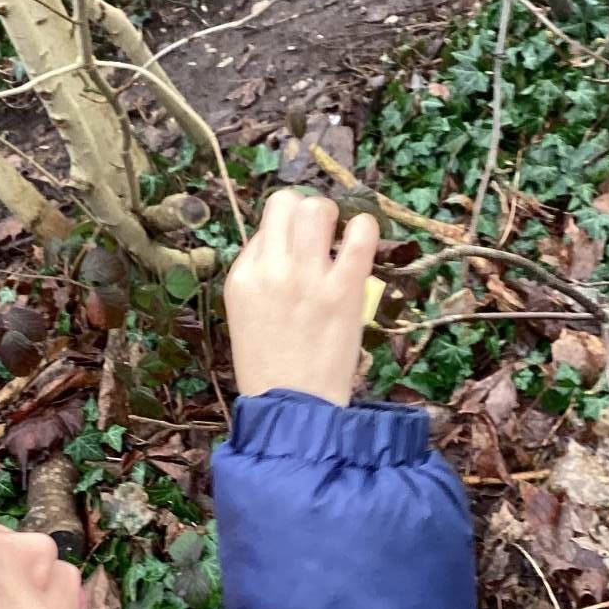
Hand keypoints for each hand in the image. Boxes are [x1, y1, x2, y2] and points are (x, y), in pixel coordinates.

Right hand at [225, 189, 379, 405]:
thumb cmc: (269, 364)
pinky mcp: (344, 291)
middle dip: (309, 211)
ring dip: (335, 216)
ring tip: (341, 239)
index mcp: (242, 276)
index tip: (298, 248)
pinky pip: (360, 234)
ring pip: (319, 208)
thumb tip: (284, 239)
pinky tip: (363, 243)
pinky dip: (365, 229)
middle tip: (322, 236)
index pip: (266, 222)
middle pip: (289, 203)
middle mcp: (271, 270)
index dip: (286, 228)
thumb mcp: (244, 312)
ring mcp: (308, 278)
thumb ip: (259, 273)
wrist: (292, 405)